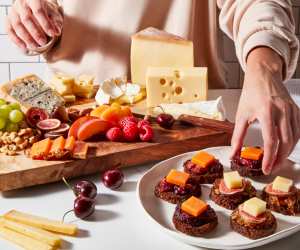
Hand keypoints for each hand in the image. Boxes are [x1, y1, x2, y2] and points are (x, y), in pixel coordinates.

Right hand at [5, 0, 62, 51]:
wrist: (36, 8)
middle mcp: (21, 4)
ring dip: (26, 38)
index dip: (46, 24)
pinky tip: (24, 47)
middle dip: (35, 33)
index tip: (53, 34)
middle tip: (43, 42)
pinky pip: (9, 30)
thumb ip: (56, 22)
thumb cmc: (46, 13)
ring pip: (17, 25)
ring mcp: (13, 11)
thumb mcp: (54, 15)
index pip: (38, 11)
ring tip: (35, 47)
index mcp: (34, 0)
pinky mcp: (9, 19)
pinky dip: (16, 40)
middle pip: (26, 19)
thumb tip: (57, 31)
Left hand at [231, 47, 299, 174]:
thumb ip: (237, 136)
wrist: (263, 75)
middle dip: (279, 159)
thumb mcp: (241, 114)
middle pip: (286, 142)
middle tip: (272, 168)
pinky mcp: (296, 110)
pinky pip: (298, 130)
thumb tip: (233, 153)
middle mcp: (282, 111)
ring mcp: (291, 110)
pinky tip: (285, 148)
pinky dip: (293, 142)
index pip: (271, 141)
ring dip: (287, 153)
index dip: (269, 158)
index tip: (266, 169)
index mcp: (267, 112)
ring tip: (277, 161)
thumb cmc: (251, 93)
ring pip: (294, 138)